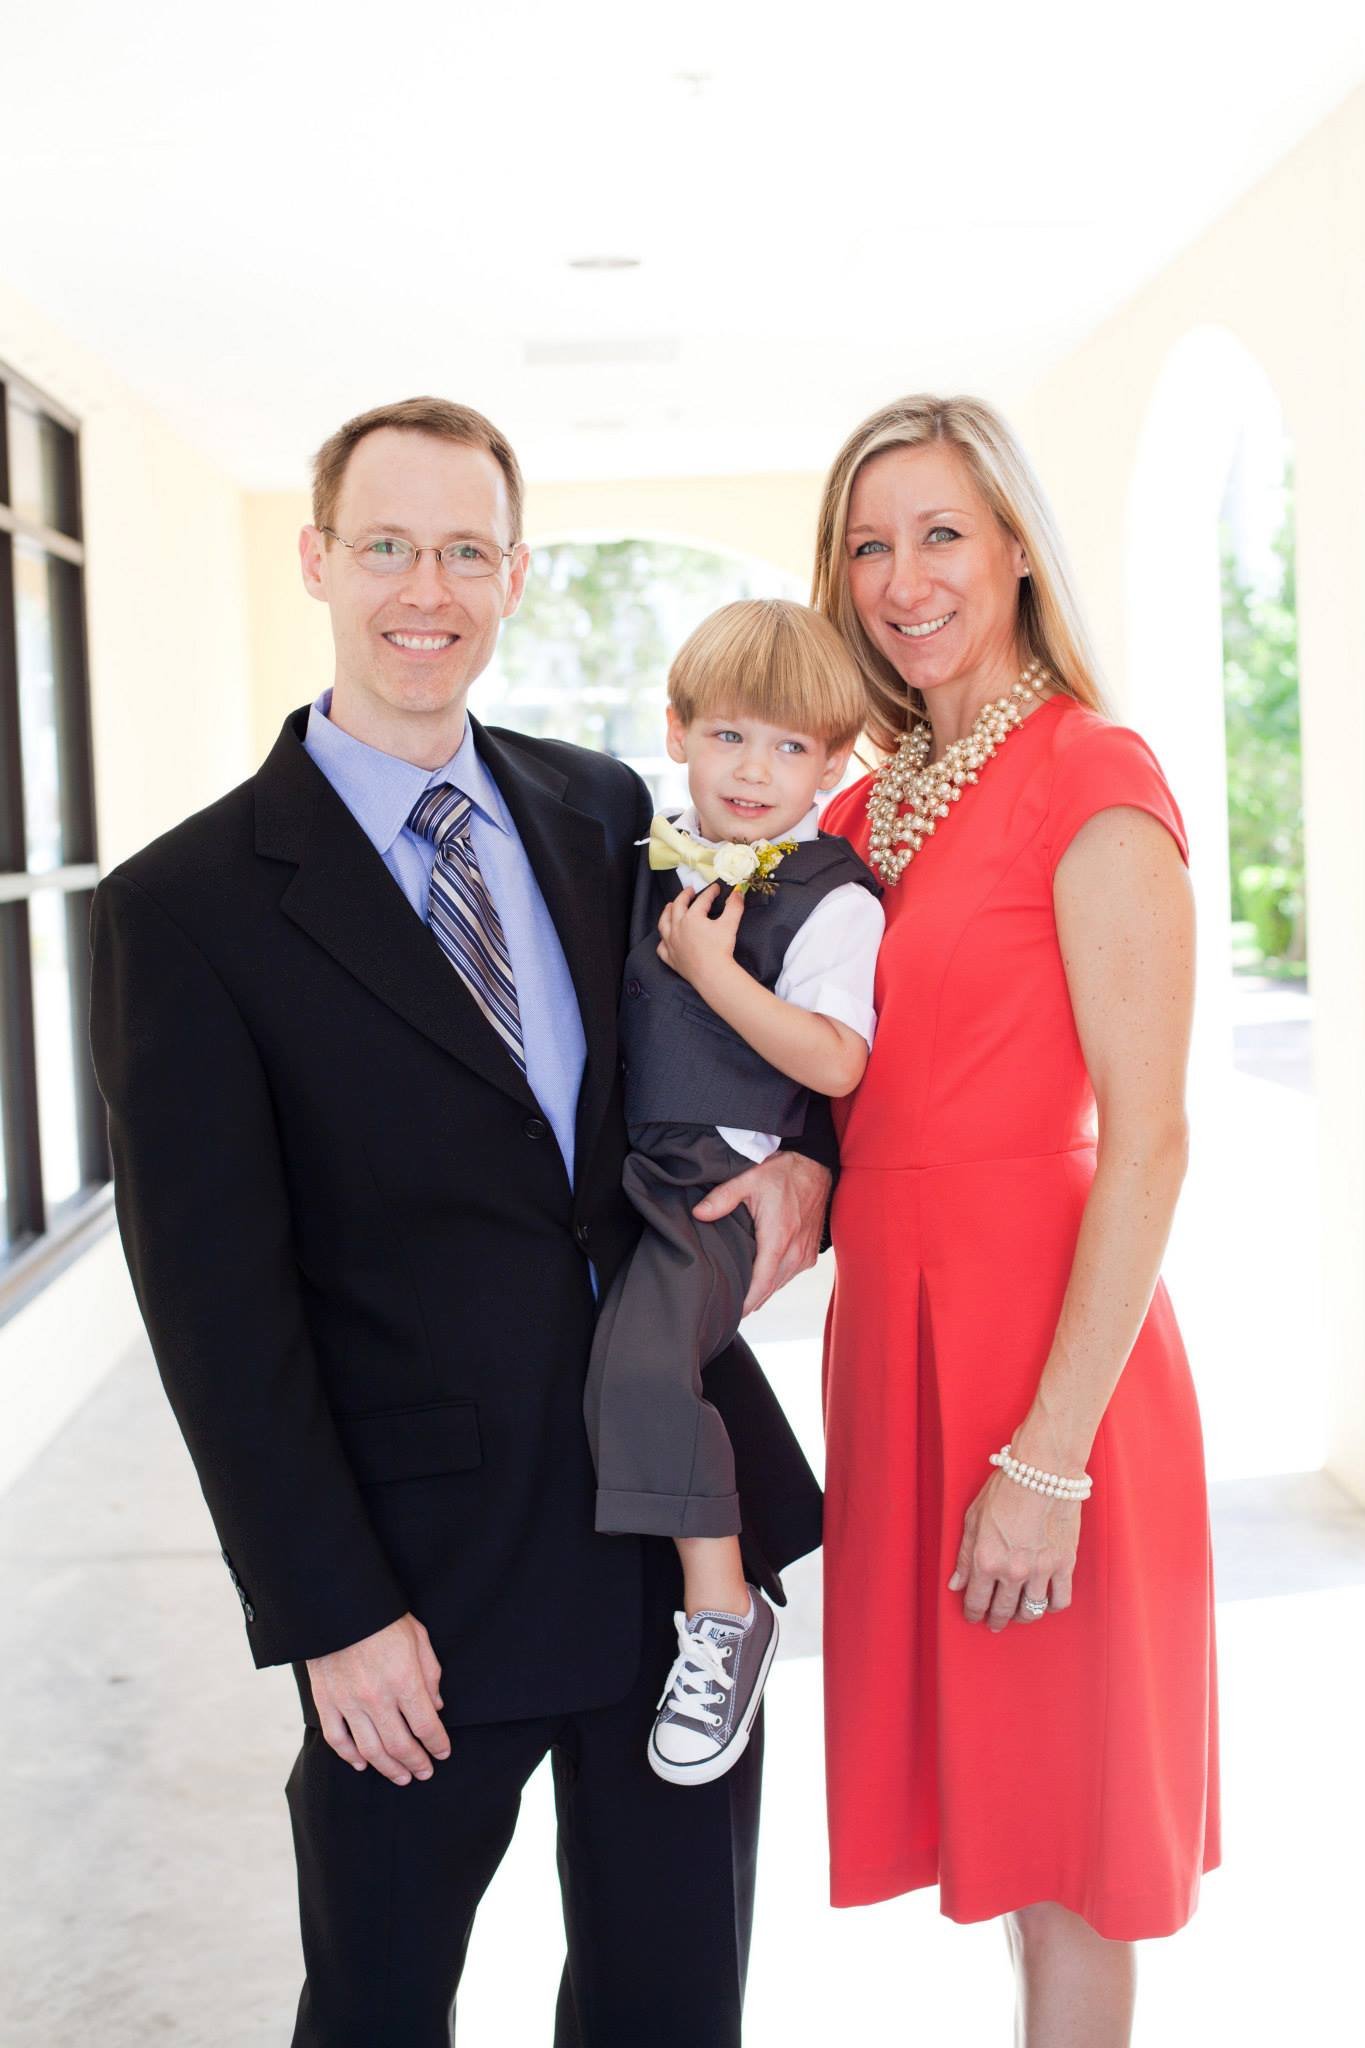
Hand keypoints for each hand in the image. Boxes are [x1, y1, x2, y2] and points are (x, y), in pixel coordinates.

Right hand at [306, 1612, 449, 1784]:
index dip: (438, 1744)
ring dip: (389, 1769)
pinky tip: (362, 1764)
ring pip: (370, 1750)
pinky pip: (337, 1739)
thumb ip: (430, 1674)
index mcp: (404, 1680)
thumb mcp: (418, 1637)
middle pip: (400, 1746)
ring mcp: (348, 1703)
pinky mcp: (326, 1702)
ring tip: (401, 1777)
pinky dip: (350, 1757)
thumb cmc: (382, 1618)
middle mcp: (377, 1697)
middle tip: (425, 1772)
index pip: (426, 1726)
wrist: (337, 1605)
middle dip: (417, 1763)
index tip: (443, 1752)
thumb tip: (436, 1707)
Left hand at [656, 883, 743, 995]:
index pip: (702, 900)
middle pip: (678, 906)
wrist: (712, 974)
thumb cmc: (720, 949)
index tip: (715, 888)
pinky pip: (662, 947)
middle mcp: (677, 927)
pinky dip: (663, 941)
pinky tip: (666, 939)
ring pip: (664, 924)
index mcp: (692, 917)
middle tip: (690, 891)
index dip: (710, 892)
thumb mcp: (730, 924)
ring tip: (670, 906)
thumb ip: (734, 906)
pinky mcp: (670, 958)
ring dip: (666, 913)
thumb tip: (738, 892)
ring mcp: (671, 943)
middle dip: (684, 896)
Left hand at [694, 1149, 830, 1312]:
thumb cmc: (784, 1172)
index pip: (761, 1284)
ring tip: (738, 1298)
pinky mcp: (809, 1254)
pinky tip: (758, 1281)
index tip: (730, 1314)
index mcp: (779, 1238)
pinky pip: (788, 1276)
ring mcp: (805, 1255)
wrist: (816, 1166)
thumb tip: (698, 1214)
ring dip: (761, 1292)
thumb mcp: (749, 1179)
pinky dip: (773, 1281)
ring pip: (779, 1285)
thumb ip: (722, 1197)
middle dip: (749, 1301)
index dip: (746, 1303)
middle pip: (769, 1290)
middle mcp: (795, 1252)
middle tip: (725, 1308)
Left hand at [948, 1473, 1078, 1631]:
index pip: (976, 1600)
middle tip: (995, 1623)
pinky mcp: (1064, 1564)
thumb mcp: (973, 1518)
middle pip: (1003, 1610)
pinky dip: (1051, 1606)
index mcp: (986, 1559)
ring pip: (1030, 1610)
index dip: (973, 1612)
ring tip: (1018, 1613)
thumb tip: (955, 1584)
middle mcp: (1012, 1570)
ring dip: (1022, 1616)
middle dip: (996, 1620)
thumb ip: (963, 1556)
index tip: (974, 1616)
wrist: (1043, 1471)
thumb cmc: (1005, 1488)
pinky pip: (1060, 1600)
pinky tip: (1044, 1601)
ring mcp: (1040, 1570)